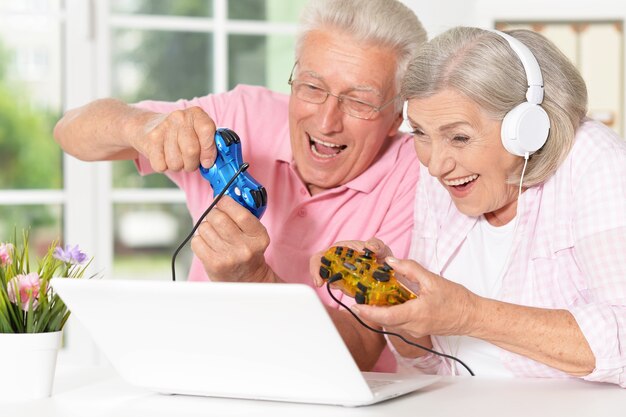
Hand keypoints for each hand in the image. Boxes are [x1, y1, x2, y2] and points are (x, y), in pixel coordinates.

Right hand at [131, 106, 216, 171]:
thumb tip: (212, 162)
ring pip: (176, 162)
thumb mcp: (197, 132)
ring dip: (178, 166)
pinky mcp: (150, 140)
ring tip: (175, 156)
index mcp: (196, 114)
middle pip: (191, 151)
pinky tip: (163, 155)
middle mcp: (180, 117)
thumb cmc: (178, 133)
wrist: (146, 126)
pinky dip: (164, 166)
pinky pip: (162, 166)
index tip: (207, 161)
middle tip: (189, 161)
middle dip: (192, 164)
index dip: (209, 150)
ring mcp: (164, 127)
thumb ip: (209, 144)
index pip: (207, 131)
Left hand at [190, 196, 274, 282]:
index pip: (240, 213)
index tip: (222, 200)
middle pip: (218, 218)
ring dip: (206, 227)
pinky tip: (209, 244)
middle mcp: (245, 247)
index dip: (226, 202)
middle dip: (214, 213)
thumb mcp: (255, 234)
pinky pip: (196, 241)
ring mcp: (228, 257)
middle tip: (216, 218)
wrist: (248, 279)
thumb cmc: (249, 253)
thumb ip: (244, 216)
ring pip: (204, 228)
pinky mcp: (213, 264)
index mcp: (258, 237)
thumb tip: (224, 196)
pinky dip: (199, 240)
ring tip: (214, 235)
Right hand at [309, 237, 393, 286]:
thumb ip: (376, 244)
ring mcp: (342, 275)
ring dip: (343, 288)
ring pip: (334, 285)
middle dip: (326, 283)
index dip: (315, 268)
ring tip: (357, 287)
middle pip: (322, 273)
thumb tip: (369, 246)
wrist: (389, 267)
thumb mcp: (380, 247)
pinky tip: (360, 291)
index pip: (319, 258)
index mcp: (338, 251)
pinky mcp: (349, 286)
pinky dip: (350, 293)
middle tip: (338, 288)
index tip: (320, 281)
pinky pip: (345, 291)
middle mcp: (337, 263)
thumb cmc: (380, 253)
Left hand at [351, 257, 476, 337]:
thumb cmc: (457, 300)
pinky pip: (400, 323)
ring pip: (392, 323)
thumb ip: (410, 269)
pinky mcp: (419, 331)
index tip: (356, 306)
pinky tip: (391, 302)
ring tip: (373, 297)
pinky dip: (392, 313)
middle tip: (360, 297)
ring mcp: (416, 331)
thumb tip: (391, 262)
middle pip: (385, 320)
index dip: (368, 312)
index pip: (386, 316)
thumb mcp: (432, 279)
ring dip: (382, 312)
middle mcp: (413, 326)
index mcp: (416, 314)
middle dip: (371, 310)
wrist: (472, 316)